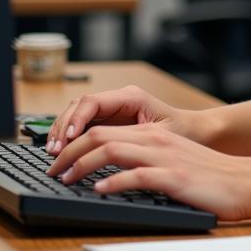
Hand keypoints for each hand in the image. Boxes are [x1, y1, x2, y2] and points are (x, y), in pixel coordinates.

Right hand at [44, 85, 210, 154]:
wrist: (196, 132)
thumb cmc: (182, 132)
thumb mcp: (159, 137)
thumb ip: (132, 141)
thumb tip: (103, 149)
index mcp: (130, 97)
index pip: (92, 102)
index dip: (76, 120)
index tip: (67, 140)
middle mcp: (118, 99)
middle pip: (79, 106)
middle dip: (63, 127)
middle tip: (55, 152)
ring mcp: (112, 109)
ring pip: (76, 114)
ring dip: (62, 132)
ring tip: (54, 153)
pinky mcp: (109, 121)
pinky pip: (82, 125)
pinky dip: (69, 137)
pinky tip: (62, 151)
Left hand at [47, 123, 250, 221]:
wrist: (244, 181)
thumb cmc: (210, 177)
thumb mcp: (173, 160)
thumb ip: (144, 160)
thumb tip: (109, 173)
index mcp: (152, 134)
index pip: (102, 129)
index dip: (74, 143)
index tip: (57, 159)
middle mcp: (155, 140)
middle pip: (100, 136)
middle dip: (69, 151)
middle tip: (52, 169)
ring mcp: (164, 157)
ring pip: (112, 151)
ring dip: (82, 165)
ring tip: (66, 178)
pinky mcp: (173, 177)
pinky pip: (137, 176)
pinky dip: (113, 183)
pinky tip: (99, 191)